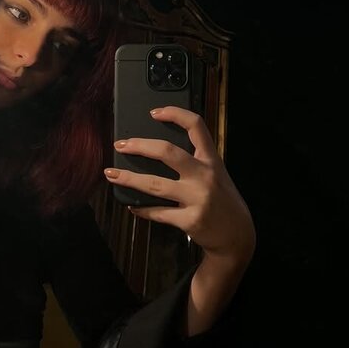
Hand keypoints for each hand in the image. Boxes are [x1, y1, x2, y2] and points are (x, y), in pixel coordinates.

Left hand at [104, 106, 255, 265]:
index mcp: (211, 159)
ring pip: (155, 185)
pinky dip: (141, 208)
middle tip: (120, 145)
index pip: (196, 126)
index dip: (175, 114)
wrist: (237, 235)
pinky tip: (131, 205)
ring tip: (111, 174)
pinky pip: (158, 212)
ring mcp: (197, 198)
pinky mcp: (190, 220)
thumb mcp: (217, 174)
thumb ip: (195, 161)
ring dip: (129, 179)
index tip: (154, 112)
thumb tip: (157, 151)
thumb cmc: (222, 200)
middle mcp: (205, 176)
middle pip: (168, 152)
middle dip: (140, 146)